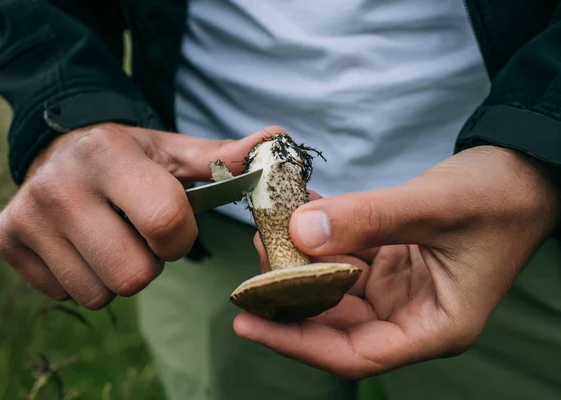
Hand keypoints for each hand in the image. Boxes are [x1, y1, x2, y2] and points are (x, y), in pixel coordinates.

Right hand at [0, 122, 276, 308]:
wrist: (62, 148)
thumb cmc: (131, 157)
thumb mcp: (176, 153)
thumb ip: (225, 158)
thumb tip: (278, 143)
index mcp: (110, 157)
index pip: (166, 225)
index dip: (179, 236)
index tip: (171, 224)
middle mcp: (60, 186)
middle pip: (133, 274)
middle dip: (150, 262)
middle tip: (139, 234)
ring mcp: (28, 215)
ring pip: (100, 293)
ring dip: (118, 273)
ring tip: (112, 236)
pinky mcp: (7, 239)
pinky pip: (66, 294)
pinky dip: (85, 277)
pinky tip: (83, 243)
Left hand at [234, 146, 559, 378]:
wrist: (522, 172)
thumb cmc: (499, 198)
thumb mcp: (435, 207)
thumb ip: (369, 219)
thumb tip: (301, 232)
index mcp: (435, 326)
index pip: (356, 353)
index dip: (298, 342)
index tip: (250, 321)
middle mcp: (412, 314)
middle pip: (337, 322)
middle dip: (291, 295)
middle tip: (252, 266)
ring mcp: (399, 288)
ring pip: (335, 287)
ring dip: (301, 262)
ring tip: (269, 231)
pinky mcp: (390, 261)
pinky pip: (344, 256)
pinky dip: (320, 238)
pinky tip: (299, 213)